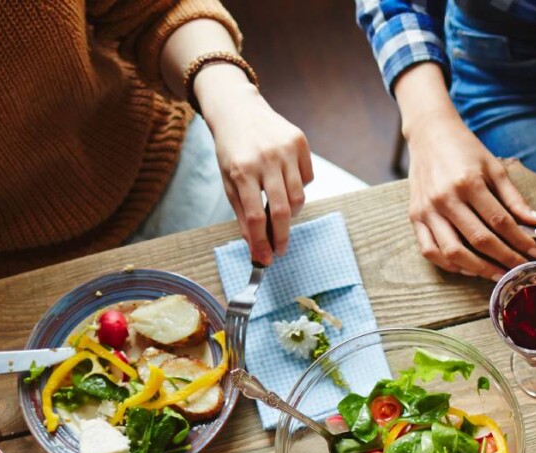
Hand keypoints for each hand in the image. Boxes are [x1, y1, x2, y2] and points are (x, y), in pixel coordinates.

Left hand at [196, 69, 312, 264]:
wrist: (238, 109)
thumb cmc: (231, 149)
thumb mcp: (228, 181)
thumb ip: (242, 213)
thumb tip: (257, 247)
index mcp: (241, 170)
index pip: (254, 217)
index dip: (261, 243)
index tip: (265, 260)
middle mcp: (265, 159)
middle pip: (281, 210)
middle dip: (282, 235)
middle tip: (281, 249)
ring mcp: (285, 149)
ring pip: (298, 196)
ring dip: (291, 211)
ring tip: (280, 210)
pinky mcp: (300, 141)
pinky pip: (307, 177)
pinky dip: (298, 186)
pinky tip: (285, 178)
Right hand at [405, 119, 535, 278]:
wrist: (429, 134)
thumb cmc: (464, 150)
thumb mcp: (494, 167)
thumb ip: (515, 198)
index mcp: (468, 183)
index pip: (500, 221)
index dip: (520, 241)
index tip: (535, 253)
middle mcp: (445, 198)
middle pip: (479, 240)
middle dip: (504, 259)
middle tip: (520, 269)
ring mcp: (427, 209)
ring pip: (453, 252)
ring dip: (478, 269)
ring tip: (497, 274)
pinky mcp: (415, 216)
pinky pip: (430, 250)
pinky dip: (449, 264)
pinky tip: (468, 268)